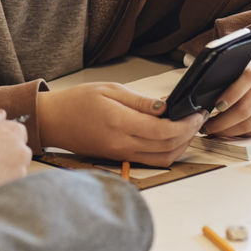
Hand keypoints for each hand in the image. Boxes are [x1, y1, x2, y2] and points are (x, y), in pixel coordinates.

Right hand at [0, 111, 30, 210]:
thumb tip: (3, 114)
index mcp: (12, 129)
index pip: (18, 132)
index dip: (4, 139)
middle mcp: (20, 145)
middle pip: (20, 149)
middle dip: (8, 153)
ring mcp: (20, 165)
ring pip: (17, 165)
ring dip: (6, 167)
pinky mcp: (14, 182)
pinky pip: (13, 180)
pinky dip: (2, 180)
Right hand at [37, 83, 206, 167]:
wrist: (53, 121)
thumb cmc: (76, 102)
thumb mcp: (109, 89)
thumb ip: (140, 101)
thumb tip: (166, 107)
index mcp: (119, 123)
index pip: (164, 131)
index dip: (186, 124)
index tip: (196, 113)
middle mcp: (122, 144)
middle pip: (168, 148)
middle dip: (189, 134)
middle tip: (197, 118)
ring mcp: (121, 155)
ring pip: (163, 159)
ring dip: (180, 145)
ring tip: (187, 127)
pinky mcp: (120, 159)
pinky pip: (151, 161)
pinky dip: (166, 151)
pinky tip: (170, 136)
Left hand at [201, 51, 250, 137]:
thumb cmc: (246, 67)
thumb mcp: (236, 60)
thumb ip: (219, 67)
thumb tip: (195, 81)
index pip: (248, 77)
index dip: (231, 94)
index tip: (214, 106)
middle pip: (246, 108)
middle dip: (222, 121)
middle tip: (206, 126)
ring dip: (229, 131)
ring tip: (213, 130)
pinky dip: (240, 133)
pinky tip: (227, 131)